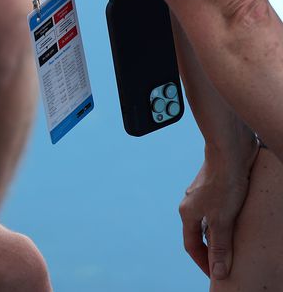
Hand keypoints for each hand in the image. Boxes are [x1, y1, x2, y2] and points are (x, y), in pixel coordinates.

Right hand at [179, 136, 260, 278]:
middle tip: (226, 263)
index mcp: (187, 213)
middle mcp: (191, 204)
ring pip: (209, 222)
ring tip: (234, 244)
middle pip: (199, 234)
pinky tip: (238, 221)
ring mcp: (202, 195)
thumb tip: (218, 272)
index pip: (191, 245)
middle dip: (211, 250)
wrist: (229, 151)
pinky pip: (217, 211)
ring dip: (219, 235)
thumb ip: (220, 246)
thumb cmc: (223, 183)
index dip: (203, 262)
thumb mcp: (223, 220)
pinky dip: (225, 222)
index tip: (215, 274)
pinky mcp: (215, 187)